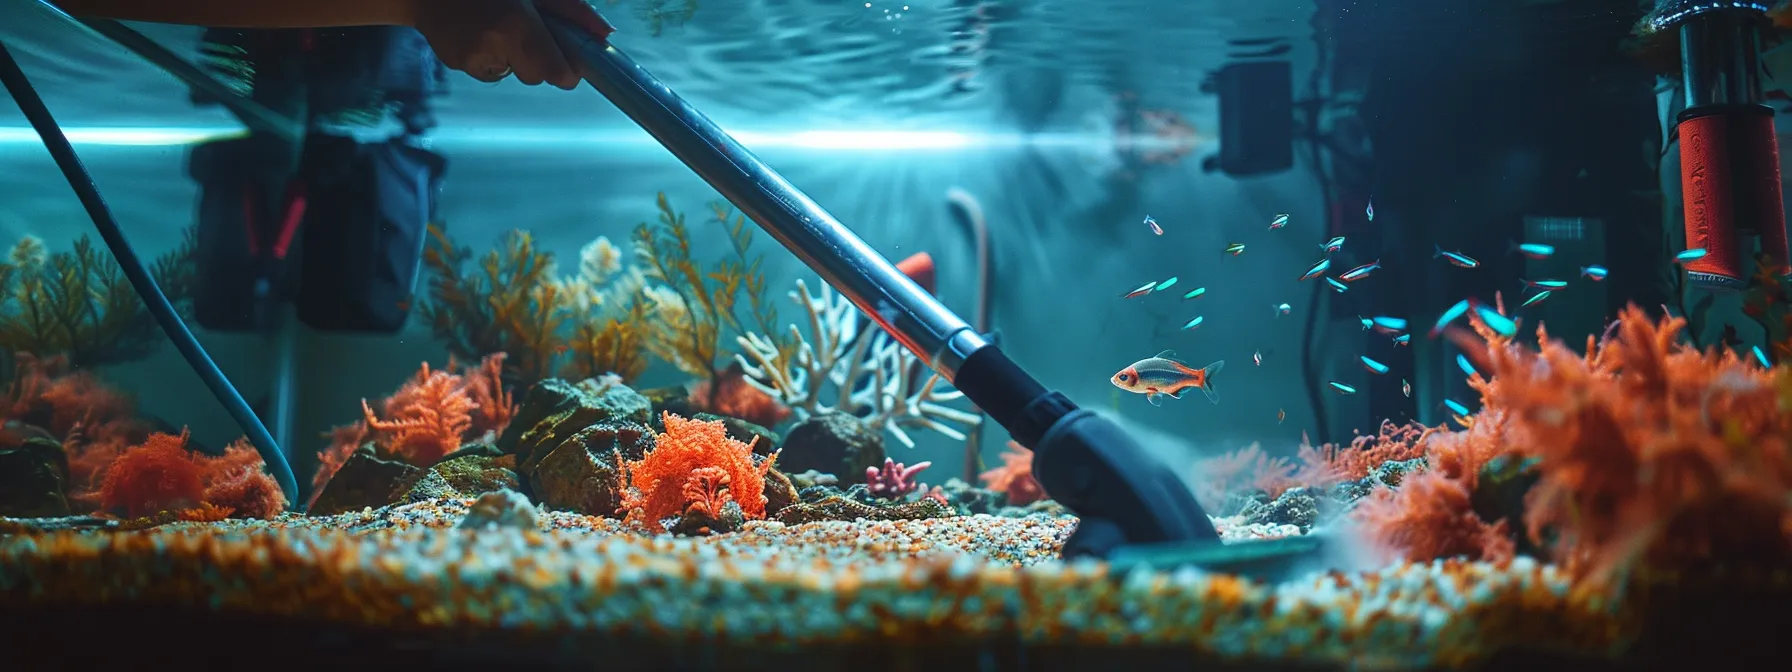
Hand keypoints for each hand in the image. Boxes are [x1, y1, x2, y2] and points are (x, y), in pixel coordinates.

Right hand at [411, 0, 613, 89]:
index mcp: (516, 24)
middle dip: (540, 60)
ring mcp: (471, 59)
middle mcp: (493, 46)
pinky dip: (493, 57)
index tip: (570, 64)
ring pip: (514, 74)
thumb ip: (571, 10)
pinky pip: (491, 70)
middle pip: (537, 77)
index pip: (558, 74)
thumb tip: (604, 34)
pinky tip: (481, 33)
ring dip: (515, 57)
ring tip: (499, 26)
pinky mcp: (458, 64)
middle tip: (527, 31)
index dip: (567, 71)